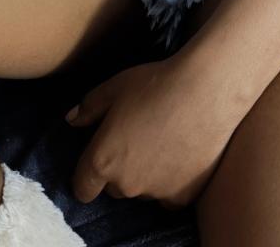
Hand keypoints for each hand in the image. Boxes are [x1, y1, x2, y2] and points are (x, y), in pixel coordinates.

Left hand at [66, 56, 239, 209]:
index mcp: (103, 159)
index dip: (86, 175)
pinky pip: (168, 194)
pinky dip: (171, 180)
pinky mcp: (183, 196)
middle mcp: (126, 184)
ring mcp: (155, 193)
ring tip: (162, 140)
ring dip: (146, 174)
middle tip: (136, 137)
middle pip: (114, 187)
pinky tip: (180, 152)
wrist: (206, 91)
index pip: (82, 187)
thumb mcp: (114, 87)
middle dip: (120, 168)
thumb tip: (72, 120)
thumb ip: (89, 107)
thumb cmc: (156, 83)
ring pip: (142, 190)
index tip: (98, 159)